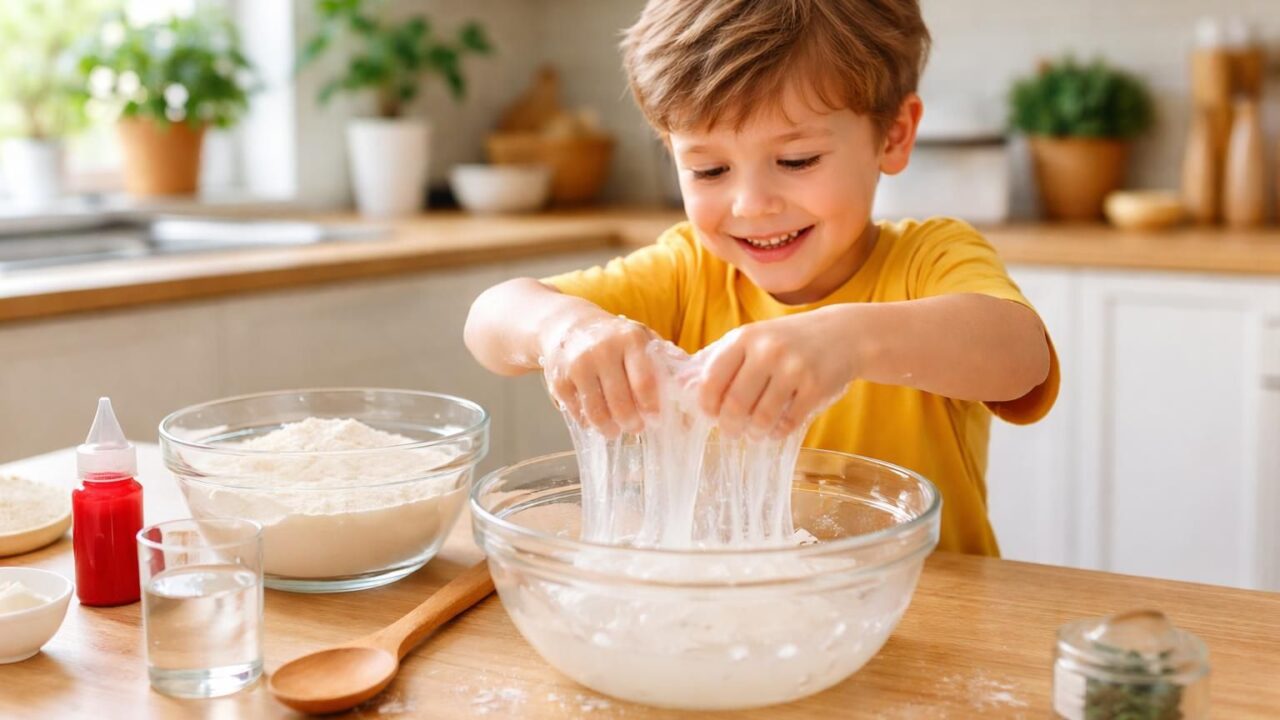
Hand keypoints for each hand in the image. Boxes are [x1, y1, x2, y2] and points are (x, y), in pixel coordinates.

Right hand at [539, 315, 660, 436]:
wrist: (568, 325)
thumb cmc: (613, 337)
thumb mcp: (640, 336)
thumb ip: (665, 357)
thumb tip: (692, 382)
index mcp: (630, 339)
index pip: (644, 381)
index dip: (652, 407)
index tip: (656, 420)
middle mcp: (603, 350)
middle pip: (620, 401)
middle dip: (632, 422)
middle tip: (636, 428)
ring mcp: (579, 365)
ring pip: (597, 411)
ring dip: (609, 428)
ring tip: (615, 431)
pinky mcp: (559, 379)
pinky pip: (577, 411)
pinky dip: (587, 421)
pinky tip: (594, 421)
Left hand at [693, 308, 857, 438]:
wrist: (843, 334)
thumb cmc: (787, 341)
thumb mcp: (751, 339)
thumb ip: (718, 359)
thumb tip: (683, 386)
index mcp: (745, 338)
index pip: (712, 379)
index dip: (706, 404)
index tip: (709, 415)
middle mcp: (768, 351)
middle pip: (735, 403)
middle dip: (729, 425)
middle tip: (731, 432)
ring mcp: (794, 368)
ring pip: (762, 417)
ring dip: (754, 433)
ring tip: (754, 433)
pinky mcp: (816, 387)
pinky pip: (789, 422)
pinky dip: (778, 433)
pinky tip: (775, 431)